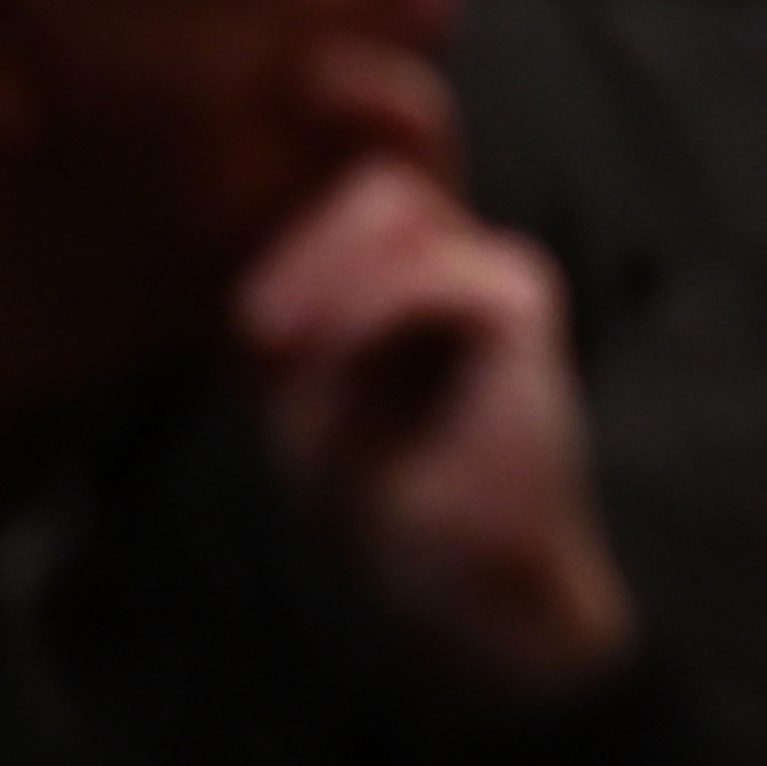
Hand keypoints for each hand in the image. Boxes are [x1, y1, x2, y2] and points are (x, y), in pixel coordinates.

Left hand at [237, 156, 633, 701]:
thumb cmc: (383, 493)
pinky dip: (364, 309)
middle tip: (258, 334)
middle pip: (368, 184)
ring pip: (393, 202)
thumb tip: (245, 242)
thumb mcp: (301, 387)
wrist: (460, 581)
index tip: (249, 327)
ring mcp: (499, 273)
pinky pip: (427, 269)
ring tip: (286, 350)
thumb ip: (294, 307)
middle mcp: (465, 258)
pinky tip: (329, 362)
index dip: (291, 231)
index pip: (343, 194)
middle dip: (298, 249)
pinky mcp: (521, 305)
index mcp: (412, 274)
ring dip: (323, 272)